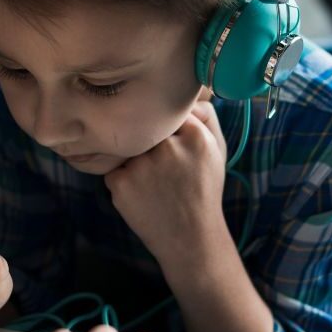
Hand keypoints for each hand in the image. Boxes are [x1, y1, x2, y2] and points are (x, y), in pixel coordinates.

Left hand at [104, 102, 226, 263]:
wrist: (190, 239)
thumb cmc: (202, 189)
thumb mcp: (217, 149)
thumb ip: (205, 114)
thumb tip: (184, 91)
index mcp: (195, 136)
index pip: (168, 112)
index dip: (169, 128)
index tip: (175, 146)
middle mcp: (168, 148)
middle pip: (145, 127)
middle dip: (150, 142)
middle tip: (164, 168)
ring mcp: (142, 167)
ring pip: (127, 146)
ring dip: (135, 158)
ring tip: (155, 182)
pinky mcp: (121, 184)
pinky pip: (114, 167)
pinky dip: (124, 178)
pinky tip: (142, 194)